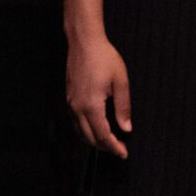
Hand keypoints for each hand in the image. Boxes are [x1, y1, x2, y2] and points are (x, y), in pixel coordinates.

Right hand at [65, 27, 131, 154]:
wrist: (84, 42)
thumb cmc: (104, 58)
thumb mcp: (121, 81)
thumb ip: (123, 107)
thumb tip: (126, 128)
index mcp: (92, 105)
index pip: (102, 135)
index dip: (114, 147)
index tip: (124, 153)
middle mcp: (78, 108)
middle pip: (89, 138)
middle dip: (105, 147)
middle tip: (119, 149)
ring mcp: (71, 104)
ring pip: (80, 132)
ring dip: (94, 141)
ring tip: (109, 142)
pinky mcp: (69, 99)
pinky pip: (75, 123)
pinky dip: (85, 132)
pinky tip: (95, 129)